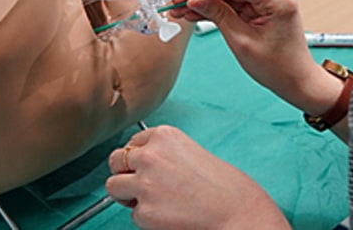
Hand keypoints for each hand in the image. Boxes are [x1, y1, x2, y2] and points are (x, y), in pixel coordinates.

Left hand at [105, 126, 288, 229]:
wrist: (239, 212)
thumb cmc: (224, 187)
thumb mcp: (191, 153)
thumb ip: (164, 153)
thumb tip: (138, 163)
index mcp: (164, 135)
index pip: (132, 142)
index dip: (139, 159)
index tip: (149, 169)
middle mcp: (150, 154)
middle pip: (115, 160)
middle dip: (125, 174)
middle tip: (142, 186)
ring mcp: (145, 183)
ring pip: (114, 187)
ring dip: (128, 195)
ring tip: (155, 202)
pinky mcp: (144, 211)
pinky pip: (133, 214)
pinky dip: (147, 218)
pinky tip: (170, 216)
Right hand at [166, 0, 324, 112]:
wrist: (296, 82)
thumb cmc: (278, 68)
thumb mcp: (242, 42)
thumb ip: (218, 16)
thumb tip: (196, 0)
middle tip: (177, 3)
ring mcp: (270, 0)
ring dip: (205, 3)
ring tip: (180, 11)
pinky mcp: (263, 8)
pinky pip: (235, 4)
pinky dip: (216, 9)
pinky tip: (195, 13)